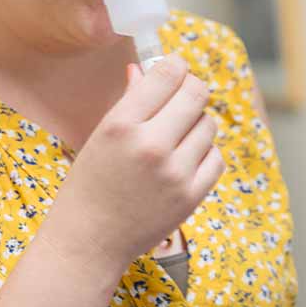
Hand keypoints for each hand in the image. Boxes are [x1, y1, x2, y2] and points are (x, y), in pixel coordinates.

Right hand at [42, 54, 225, 273]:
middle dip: (190, 90)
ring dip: (196, 123)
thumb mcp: (99, 136)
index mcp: (121, 124)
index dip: (174, 66)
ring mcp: (175, 173)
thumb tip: (146, 69)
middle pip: (197, 93)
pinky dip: (204, 152)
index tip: (172, 70)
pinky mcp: (191, 196)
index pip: (168, 74)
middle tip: (180, 98)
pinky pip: (216, 157)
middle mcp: (150, 145)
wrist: (89, 241)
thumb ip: (129, 101)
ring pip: (209, 124)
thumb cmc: (89, 183)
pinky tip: (185, 158)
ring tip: (176, 136)